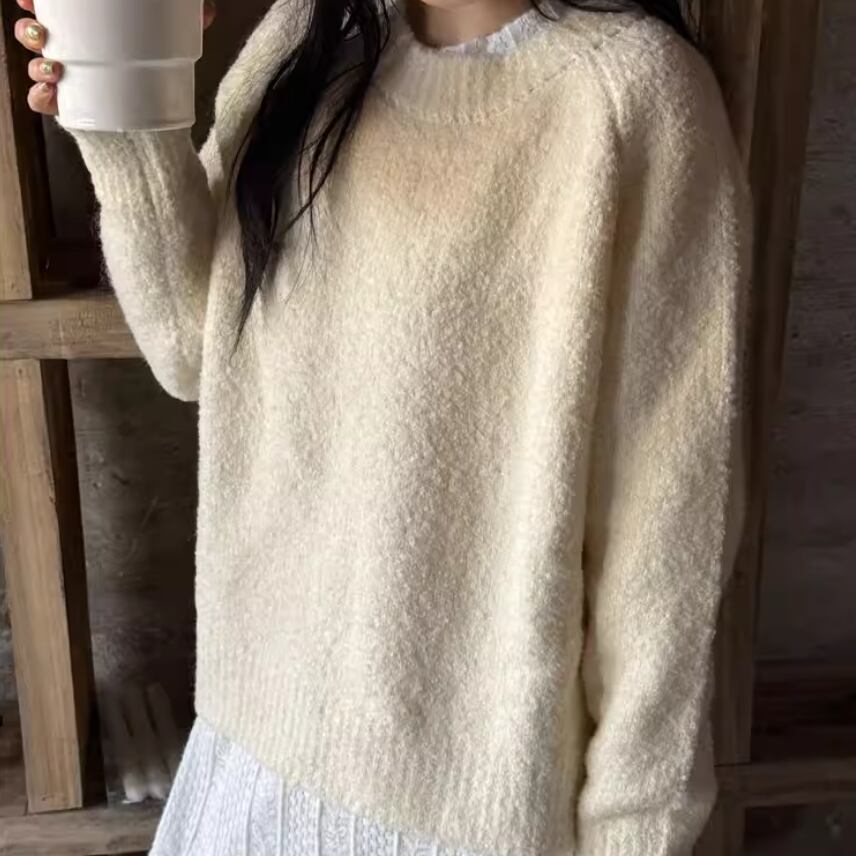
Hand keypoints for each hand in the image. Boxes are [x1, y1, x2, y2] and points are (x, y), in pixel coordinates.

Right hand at [14, 0, 216, 115]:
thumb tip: (208, 10)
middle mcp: (71, 54)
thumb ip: (187, 25)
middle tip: (38, 29)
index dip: (36, 1)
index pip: (52, 10)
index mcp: (87, 31)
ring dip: (36, 63)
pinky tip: (51, 94)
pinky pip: (44, 103)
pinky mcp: (71, 112)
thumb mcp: (168, 49)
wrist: (157, 132)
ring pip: (37, 66)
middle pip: (35, 33)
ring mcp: (68, 83)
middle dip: (29, 28)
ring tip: (55, 67)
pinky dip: (41, 97)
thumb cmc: (156, 80)